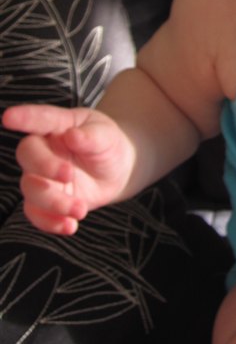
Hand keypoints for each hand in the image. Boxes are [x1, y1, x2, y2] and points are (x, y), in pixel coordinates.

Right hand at [2, 104, 134, 235]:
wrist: (115, 170)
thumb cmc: (108, 144)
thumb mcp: (107, 136)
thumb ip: (91, 137)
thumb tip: (73, 136)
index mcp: (58, 126)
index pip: (39, 119)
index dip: (24, 118)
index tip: (8, 117)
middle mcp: (43, 150)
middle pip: (27, 156)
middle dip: (44, 167)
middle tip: (69, 175)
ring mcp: (41, 176)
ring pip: (30, 189)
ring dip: (53, 202)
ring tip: (81, 209)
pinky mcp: (45, 200)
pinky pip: (35, 213)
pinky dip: (50, 223)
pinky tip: (70, 226)